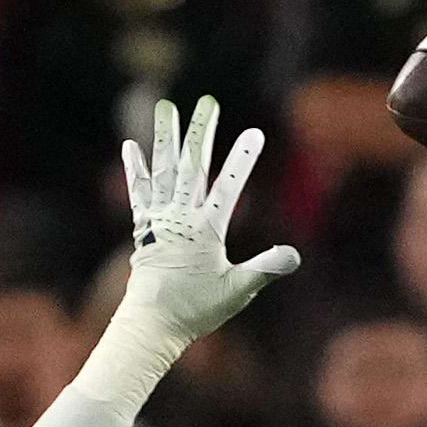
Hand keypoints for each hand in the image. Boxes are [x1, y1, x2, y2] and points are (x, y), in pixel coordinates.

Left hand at [117, 97, 301, 347]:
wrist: (151, 324)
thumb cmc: (196, 310)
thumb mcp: (238, 291)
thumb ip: (265, 269)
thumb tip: (295, 255)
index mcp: (205, 230)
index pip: (227, 187)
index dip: (242, 160)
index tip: (255, 134)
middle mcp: (180, 218)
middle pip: (193, 167)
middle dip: (202, 132)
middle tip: (208, 101)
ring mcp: (159, 220)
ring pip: (164, 171)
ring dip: (165, 137)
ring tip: (166, 106)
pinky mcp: (143, 227)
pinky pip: (139, 192)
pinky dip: (137, 169)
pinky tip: (132, 146)